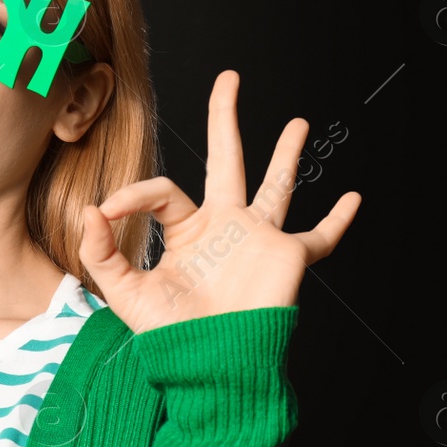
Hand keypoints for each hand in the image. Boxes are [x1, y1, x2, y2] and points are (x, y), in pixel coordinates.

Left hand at [77, 70, 360, 333]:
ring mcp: (256, 240)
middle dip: (225, 119)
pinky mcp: (286, 259)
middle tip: (229, 79)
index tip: (108, 209)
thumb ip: (101, 253)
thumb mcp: (125, 293)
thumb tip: (92, 209)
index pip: (161, 193)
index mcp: (184, 232)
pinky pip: (319, 238)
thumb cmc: (168, 337)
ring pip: (274, 186)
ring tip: (297, 122)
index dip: (133, 195)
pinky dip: (338, 220)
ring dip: (286, 155)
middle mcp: (222, 228)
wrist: (208, 368)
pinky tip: (353, 198)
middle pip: (225, 160)